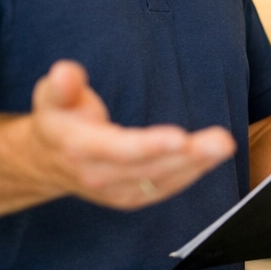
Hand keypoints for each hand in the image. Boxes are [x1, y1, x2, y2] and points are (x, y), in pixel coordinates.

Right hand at [30, 60, 235, 209]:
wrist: (47, 160)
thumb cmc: (58, 118)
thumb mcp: (50, 96)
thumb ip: (62, 85)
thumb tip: (64, 72)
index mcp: (79, 148)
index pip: (117, 149)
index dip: (149, 145)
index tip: (181, 137)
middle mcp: (98, 176)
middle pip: (148, 168)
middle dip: (188, 156)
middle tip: (222, 141)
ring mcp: (115, 192)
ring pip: (161, 181)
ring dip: (196, 165)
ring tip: (224, 146)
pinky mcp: (130, 197)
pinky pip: (164, 188)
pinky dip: (189, 174)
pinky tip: (210, 158)